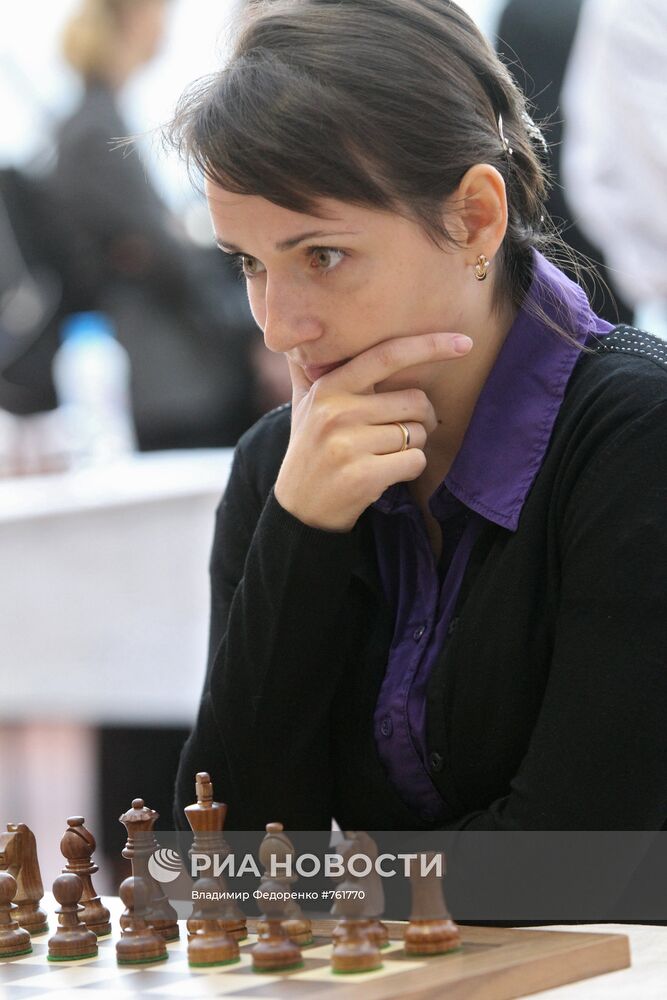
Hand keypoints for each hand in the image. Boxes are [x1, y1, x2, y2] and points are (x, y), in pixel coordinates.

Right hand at [274, 332, 472, 530]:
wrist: (298, 509)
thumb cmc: (309, 451)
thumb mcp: (303, 405)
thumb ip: (308, 369)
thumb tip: (302, 328)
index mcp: (328, 387)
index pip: (387, 355)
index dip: (429, 346)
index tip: (464, 342)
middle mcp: (337, 412)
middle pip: (414, 401)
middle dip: (422, 418)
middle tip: (404, 431)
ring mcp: (348, 444)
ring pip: (417, 434)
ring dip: (413, 446)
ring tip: (384, 455)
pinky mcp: (363, 475)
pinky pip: (415, 461)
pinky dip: (410, 469)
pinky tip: (387, 474)